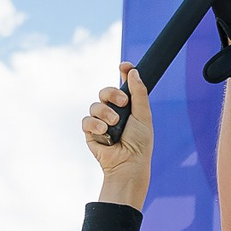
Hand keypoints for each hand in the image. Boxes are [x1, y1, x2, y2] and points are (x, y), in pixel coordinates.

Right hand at [84, 65, 152, 205]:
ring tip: (113, 125)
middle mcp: (114, 112)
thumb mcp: (143, 115)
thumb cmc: (140, 143)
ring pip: (95, 105)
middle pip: (105, 91)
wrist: (128, 164)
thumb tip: (133, 71)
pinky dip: (95, 125)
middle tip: (122, 103)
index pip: (124, 84)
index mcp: (128, 106)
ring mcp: (101, 122)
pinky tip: (104, 132)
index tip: (124, 66)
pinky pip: (87, 120)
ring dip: (105, 113)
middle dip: (112, 94)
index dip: (124, 72)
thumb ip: (139, 93)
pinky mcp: (90, 133)